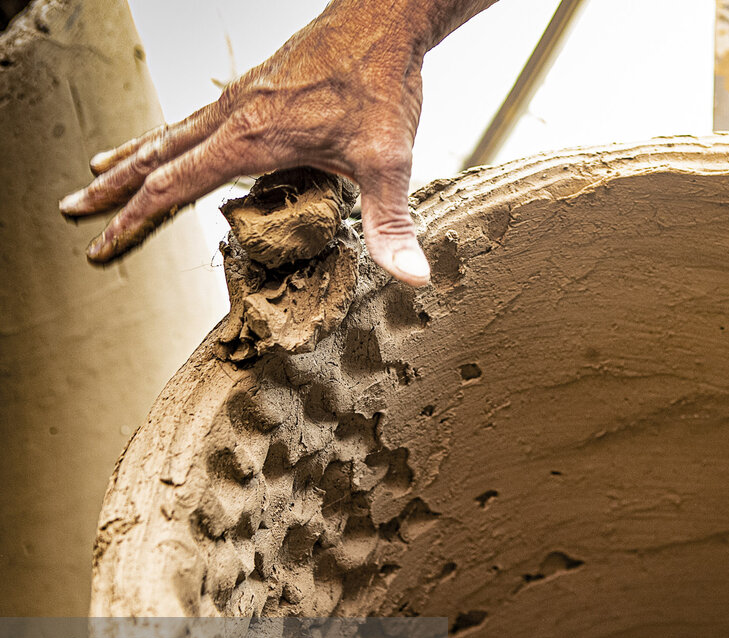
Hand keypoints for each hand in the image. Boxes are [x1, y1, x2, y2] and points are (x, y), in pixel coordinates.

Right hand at [59, 2, 431, 284]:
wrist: (380, 23)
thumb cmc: (379, 85)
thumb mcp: (390, 162)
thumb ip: (392, 224)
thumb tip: (409, 275)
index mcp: (250, 139)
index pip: (174, 186)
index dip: (135, 219)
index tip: (104, 243)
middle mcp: (233, 116)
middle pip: (155, 157)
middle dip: (113, 189)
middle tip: (72, 210)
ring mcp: (240, 98)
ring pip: (170, 132)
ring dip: (132, 158)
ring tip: (100, 174)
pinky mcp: (254, 88)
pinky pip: (194, 118)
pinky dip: (168, 136)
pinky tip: (170, 142)